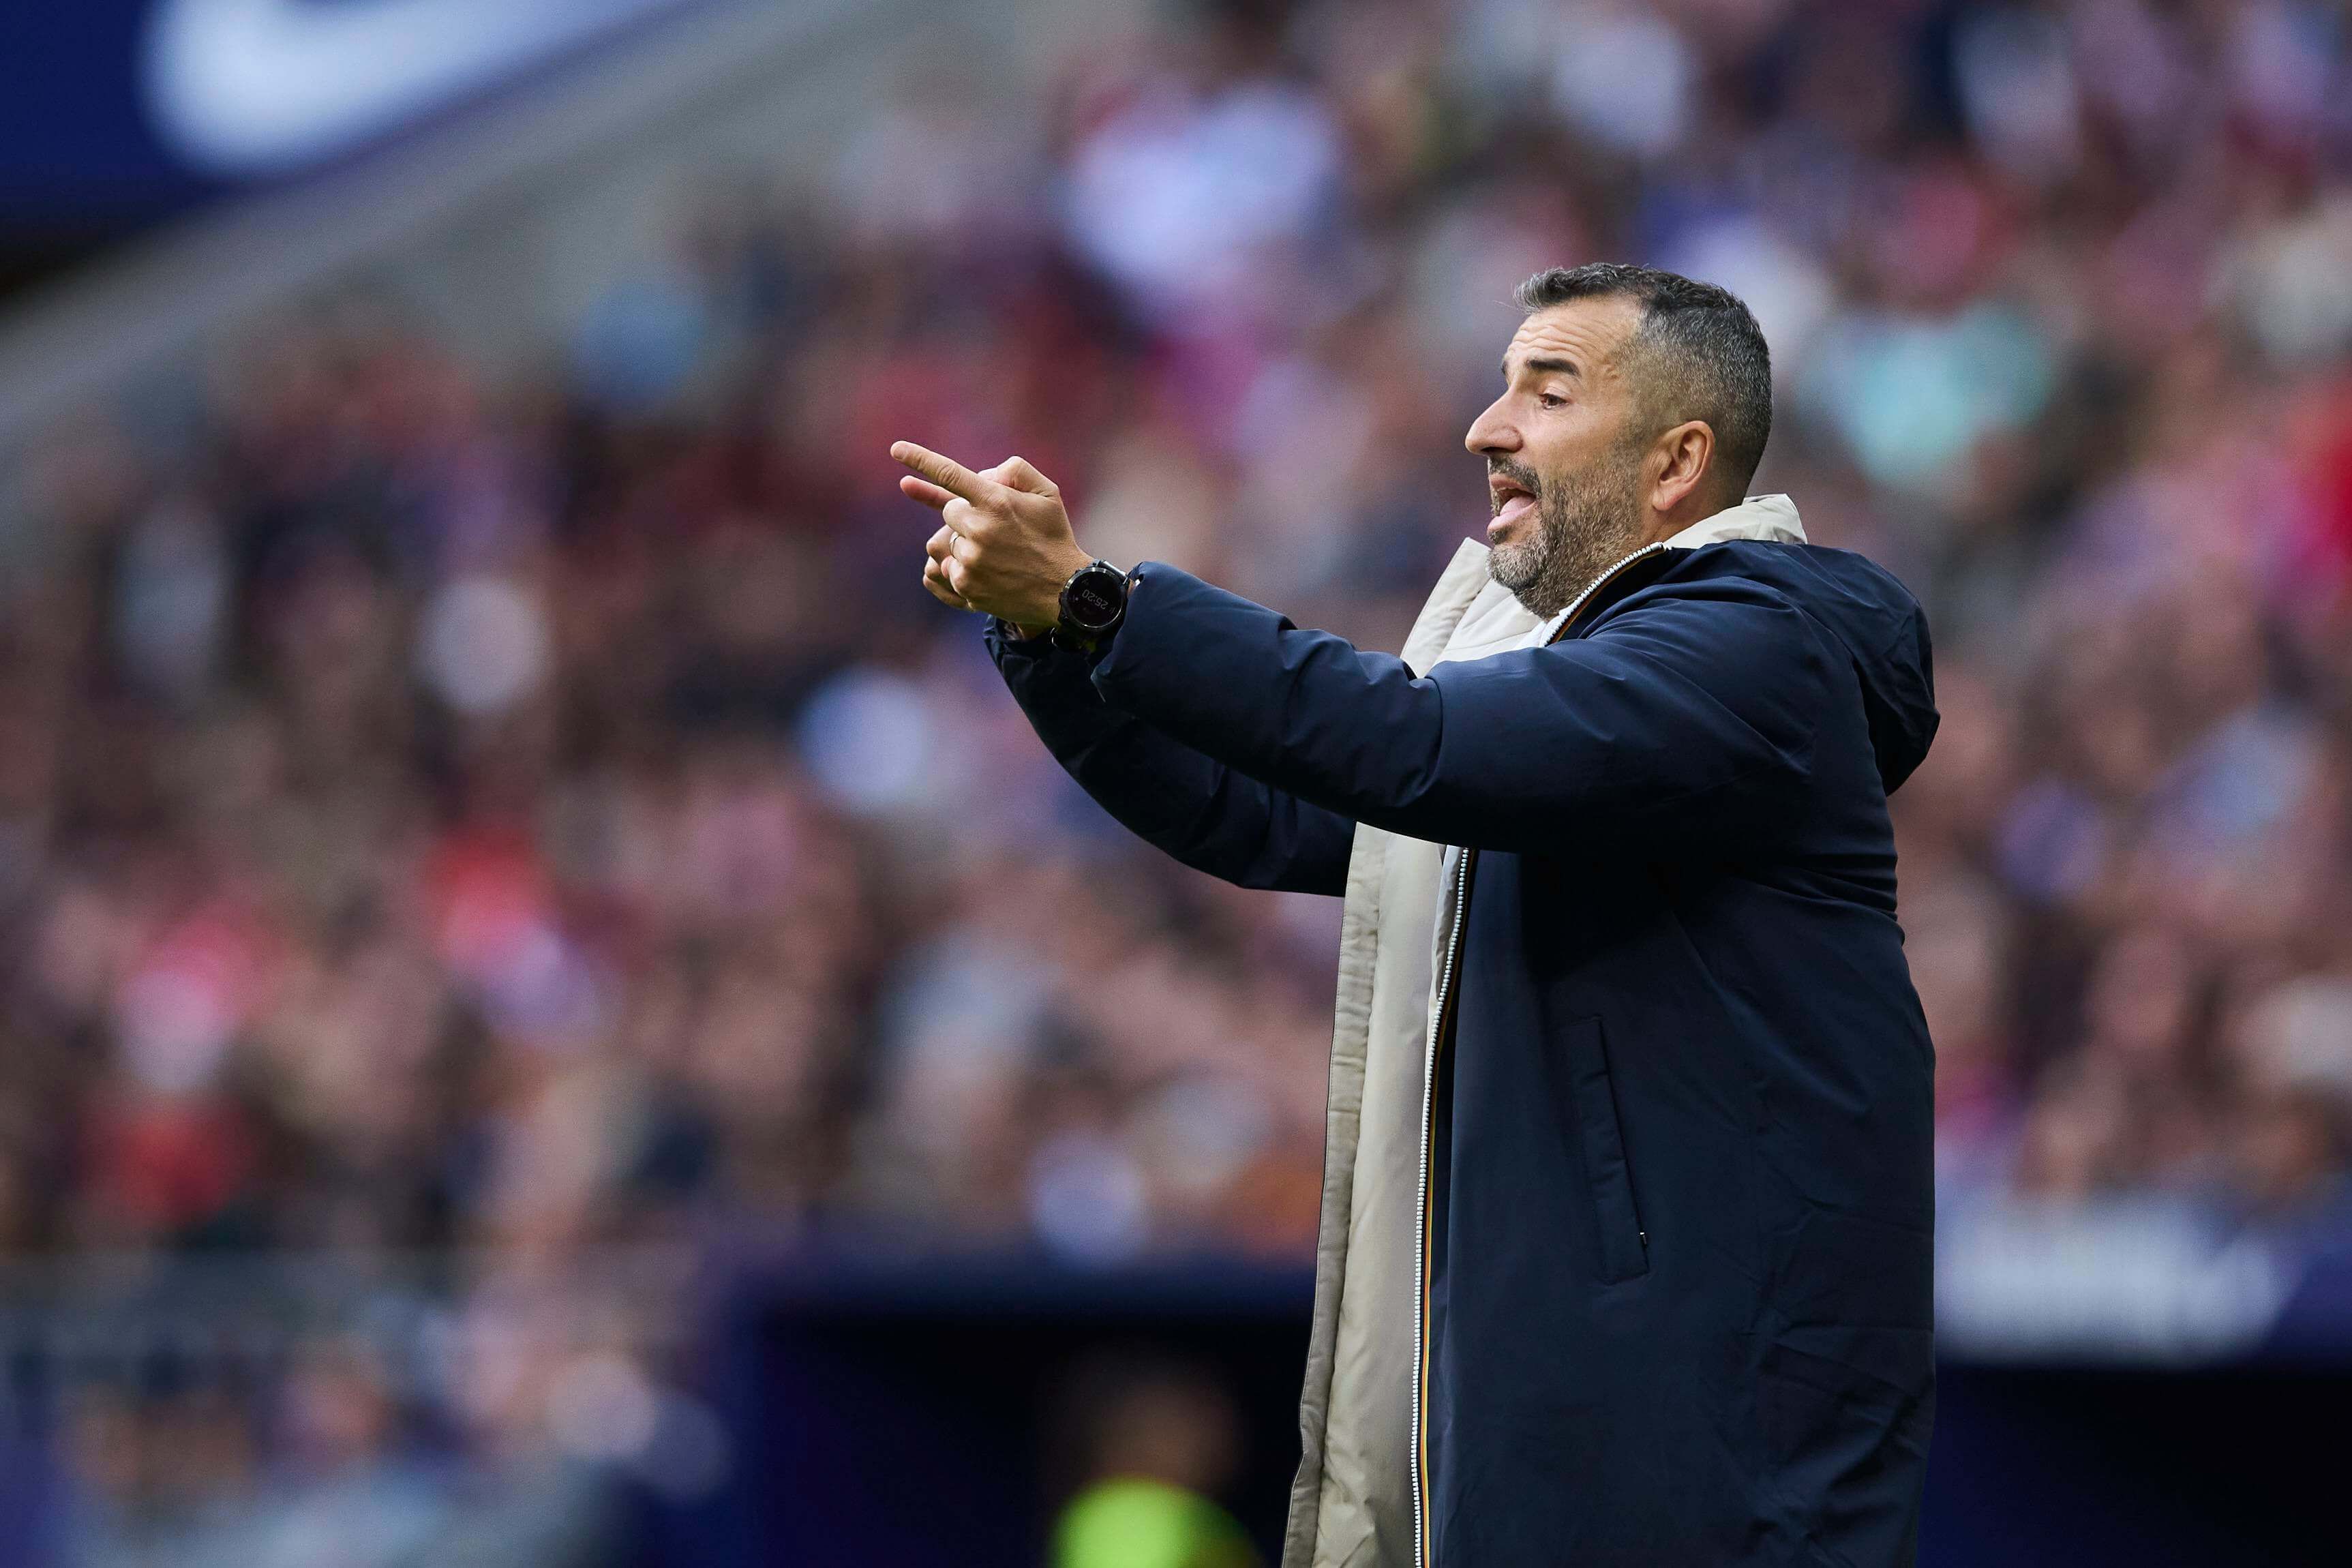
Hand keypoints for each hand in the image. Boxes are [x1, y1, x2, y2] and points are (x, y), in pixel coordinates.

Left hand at [893, 442, 1093, 630]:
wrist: (1063, 591)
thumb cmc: (1054, 537)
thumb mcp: (1047, 494)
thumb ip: (1016, 470)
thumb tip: (984, 474)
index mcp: (996, 501)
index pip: (950, 474)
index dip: (920, 459)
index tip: (895, 449)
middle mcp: (979, 529)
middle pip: (949, 511)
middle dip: (966, 514)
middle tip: (994, 527)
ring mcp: (970, 560)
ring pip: (946, 541)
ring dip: (965, 542)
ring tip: (996, 554)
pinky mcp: (966, 586)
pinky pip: (947, 567)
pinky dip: (963, 567)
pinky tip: (989, 572)